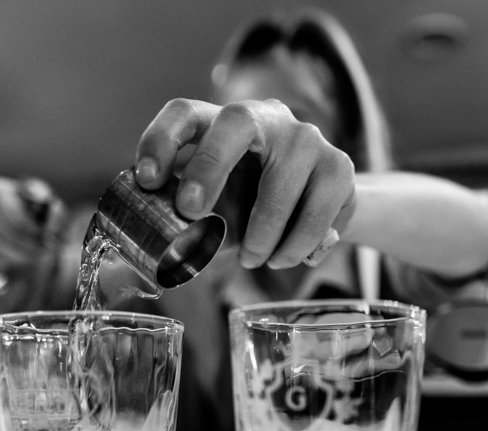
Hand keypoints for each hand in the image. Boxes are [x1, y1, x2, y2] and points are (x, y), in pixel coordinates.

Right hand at [0, 176, 64, 270]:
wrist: (5, 209)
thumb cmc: (26, 208)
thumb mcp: (42, 204)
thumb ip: (51, 211)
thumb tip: (54, 221)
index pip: (13, 215)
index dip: (32, 231)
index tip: (46, 240)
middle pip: (3, 232)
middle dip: (26, 247)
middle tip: (42, 255)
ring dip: (14, 255)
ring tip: (30, 258)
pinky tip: (5, 261)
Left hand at [134, 98, 354, 268]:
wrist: (321, 206)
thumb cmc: (256, 203)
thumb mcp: (221, 206)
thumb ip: (192, 220)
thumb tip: (155, 257)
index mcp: (224, 122)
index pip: (185, 114)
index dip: (160, 141)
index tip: (146, 180)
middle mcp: (268, 117)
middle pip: (235, 122)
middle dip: (209, 169)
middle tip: (192, 214)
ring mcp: (308, 138)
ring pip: (279, 189)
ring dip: (261, 237)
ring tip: (253, 260)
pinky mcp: (340, 167)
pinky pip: (315, 217)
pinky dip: (295, 248)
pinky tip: (285, 257)